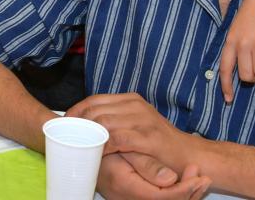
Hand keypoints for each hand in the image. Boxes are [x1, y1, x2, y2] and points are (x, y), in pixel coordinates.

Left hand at [67, 93, 190, 167]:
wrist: (190, 155)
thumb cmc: (160, 144)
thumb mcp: (137, 123)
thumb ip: (117, 118)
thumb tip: (88, 122)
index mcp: (131, 100)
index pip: (94, 99)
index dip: (76, 111)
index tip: (65, 124)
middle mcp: (135, 105)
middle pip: (95, 110)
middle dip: (77, 124)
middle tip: (67, 137)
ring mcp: (142, 120)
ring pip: (103, 122)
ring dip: (87, 134)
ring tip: (78, 145)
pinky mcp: (147, 137)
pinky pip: (116, 138)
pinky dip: (102, 145)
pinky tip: (96, 152)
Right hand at [97, 153, 209, 199]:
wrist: (90, 159)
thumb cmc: (104, 152)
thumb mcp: (123, 154)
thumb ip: (145, 166)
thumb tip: (170, 179)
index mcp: (130, 188)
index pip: (165, 197)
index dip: (185, 189)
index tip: (199, 175)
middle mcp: (132, 199)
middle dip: (191, 194)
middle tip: (205, 179)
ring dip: (188, 194)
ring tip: (202, 181)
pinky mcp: (139, 197)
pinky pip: (164, 199)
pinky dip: (179, 192)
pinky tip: (189, 181)